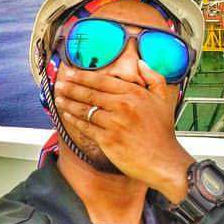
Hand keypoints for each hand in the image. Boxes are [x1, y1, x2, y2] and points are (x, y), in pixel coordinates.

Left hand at [53, 61, 192, 201]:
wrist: (163, 160)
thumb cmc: (163, 132)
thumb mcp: (164, 99)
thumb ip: (153, 77)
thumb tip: (141, 63)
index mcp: (134, 93)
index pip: (102, 81)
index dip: (83, 76)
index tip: (72, 74)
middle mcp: (122, 105)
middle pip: (90, 93)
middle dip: (71, 88)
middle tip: (60, 85)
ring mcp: (114, 123)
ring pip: (85, 110)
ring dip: (68, 103)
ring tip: (58, 98)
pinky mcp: (107, 139)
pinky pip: (86, 127)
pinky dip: (74, 120)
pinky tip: (66, 115)